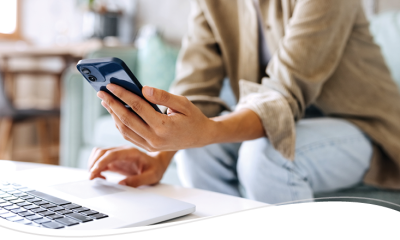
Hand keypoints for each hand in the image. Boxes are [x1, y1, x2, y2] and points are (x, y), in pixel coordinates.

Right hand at [88, 146, 170, 186]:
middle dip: (93, 164)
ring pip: (98, 154)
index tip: (94, 172)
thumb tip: (122, 184)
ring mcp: (117, 154)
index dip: (101, 162)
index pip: (112, 154)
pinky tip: (102, 177)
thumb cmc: (155, 169)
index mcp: (131, 152)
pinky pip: (100, 160)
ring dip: (93, 165)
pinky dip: (96, 168)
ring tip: (98, 178)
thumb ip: (138, 180)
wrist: (157, 164)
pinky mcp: (114, 160)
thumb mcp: (151, 177)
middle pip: (102, 152)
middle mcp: (122, 151)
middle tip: (92, 178)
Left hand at [97, 84, 215, 151]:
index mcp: (164, 126)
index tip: (111, 85)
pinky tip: (116, 113)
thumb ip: (163, 96)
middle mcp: (155, 139)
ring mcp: (151, 146)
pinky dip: (120, 124)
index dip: (123, 94)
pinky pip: (130, 136)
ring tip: (106, 101)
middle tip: (101, 92)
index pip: (138, 107)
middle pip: (127, 120)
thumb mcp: (183, 103)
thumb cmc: (193, 117)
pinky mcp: (149, 148)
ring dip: (113, 115)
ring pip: (125, 130)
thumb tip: (143, 89)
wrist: (200, 137)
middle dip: (112, 104)